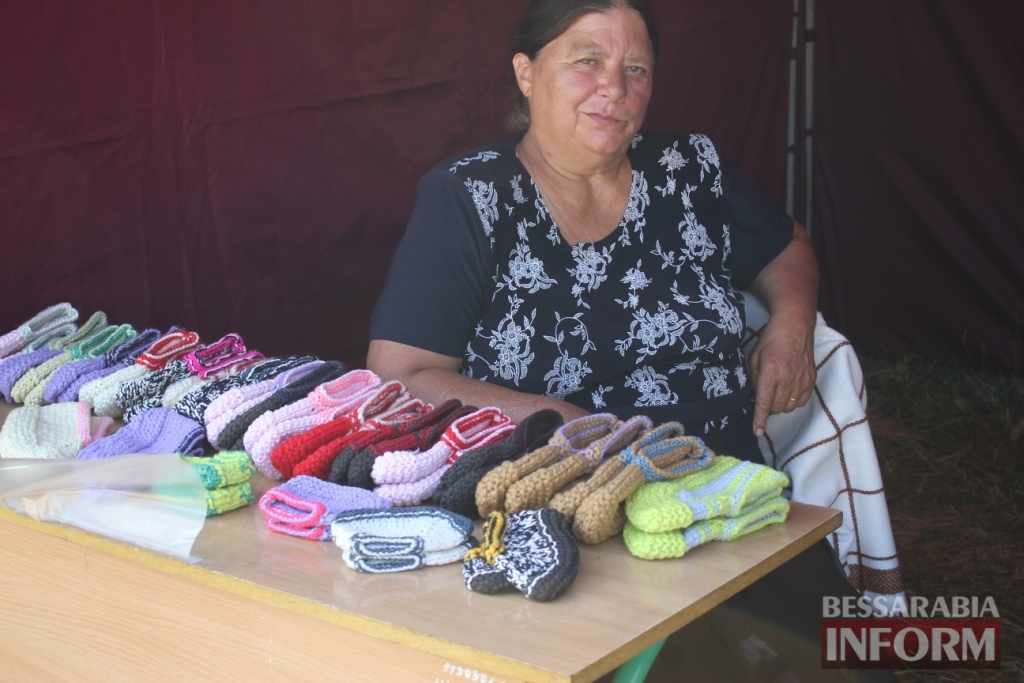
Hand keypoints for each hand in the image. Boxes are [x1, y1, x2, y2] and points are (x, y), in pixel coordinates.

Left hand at [747, 310, 815, 436]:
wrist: (795, 326)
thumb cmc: (771, 340)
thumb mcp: (755, 357)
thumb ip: (755, 379)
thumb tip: (757, 397)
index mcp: (771, 372)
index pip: (764, 402)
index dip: (760, 419)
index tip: (757, 432)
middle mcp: (788, 378)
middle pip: (776, 408)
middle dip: (768, 408)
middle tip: (765, 396)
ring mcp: (802, 379)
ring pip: (789, 407)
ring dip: (780, 405)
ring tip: (777, 391)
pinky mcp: (811, 379)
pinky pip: (801, 401)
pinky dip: (793, 401)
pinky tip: (788, 391)